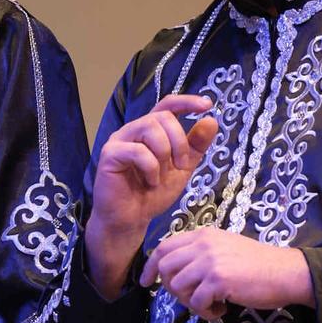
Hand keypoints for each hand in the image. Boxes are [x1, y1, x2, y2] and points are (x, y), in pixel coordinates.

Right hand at [83, 95, 219, 296]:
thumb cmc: (152, 194)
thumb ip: (195, 146)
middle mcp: (133, 131)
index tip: (207, 105)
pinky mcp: (110, 154)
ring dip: (165, 153)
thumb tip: (211, 120)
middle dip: (179, 141)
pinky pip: (138, 151)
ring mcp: (119, 141)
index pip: (167, 106)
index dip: (186, 102)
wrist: (131, 220)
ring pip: (150, 128)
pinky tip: (149, 182)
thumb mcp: (182, 169)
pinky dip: (151, 168)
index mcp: (150, 131)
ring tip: (161, 176)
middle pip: (162, 117)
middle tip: (182, 165)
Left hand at [140, 228, 311, 320]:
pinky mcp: (218, 280)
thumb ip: (200, 254)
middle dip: (171, 288)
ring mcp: (210, 261)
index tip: (146, 282)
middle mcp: (203, 244)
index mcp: (203, 234)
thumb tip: (173, 273)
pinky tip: (222, 308)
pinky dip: (206, 312)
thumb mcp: (225, 248)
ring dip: (190, 302)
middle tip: (191, 298)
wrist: (286, 272)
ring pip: (178, 287)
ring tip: (210, 304)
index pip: (164, 248)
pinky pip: (196, 303)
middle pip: (166, 268)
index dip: (150, 267)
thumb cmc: (257, 264)